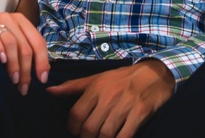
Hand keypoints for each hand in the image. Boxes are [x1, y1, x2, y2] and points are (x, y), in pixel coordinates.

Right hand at [0, 7, 48, 94]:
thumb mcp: (2, 41)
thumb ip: (19, 49)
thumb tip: (38, 68)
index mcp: (19, 21)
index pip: (38, 41)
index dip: (43, 61)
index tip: (42, 79)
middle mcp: (9, 17)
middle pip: (27, 47)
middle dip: (28, 70)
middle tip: (24, 87)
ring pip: (13, 44)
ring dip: (15, 65)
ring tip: (12, 80)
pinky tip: (0, 62)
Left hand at [48, 60, 174, 137]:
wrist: (154, 74)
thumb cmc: (123, 78)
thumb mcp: (97, 78)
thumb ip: (73, 87)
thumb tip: (50, 91)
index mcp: (96, 87)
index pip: (76, 114)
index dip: (72, 128)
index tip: (76, 131)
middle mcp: (109, 96)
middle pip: (89, 128)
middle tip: (89, 137)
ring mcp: (125, 105)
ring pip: (105, 134)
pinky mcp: (140, 113)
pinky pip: (125, 136)